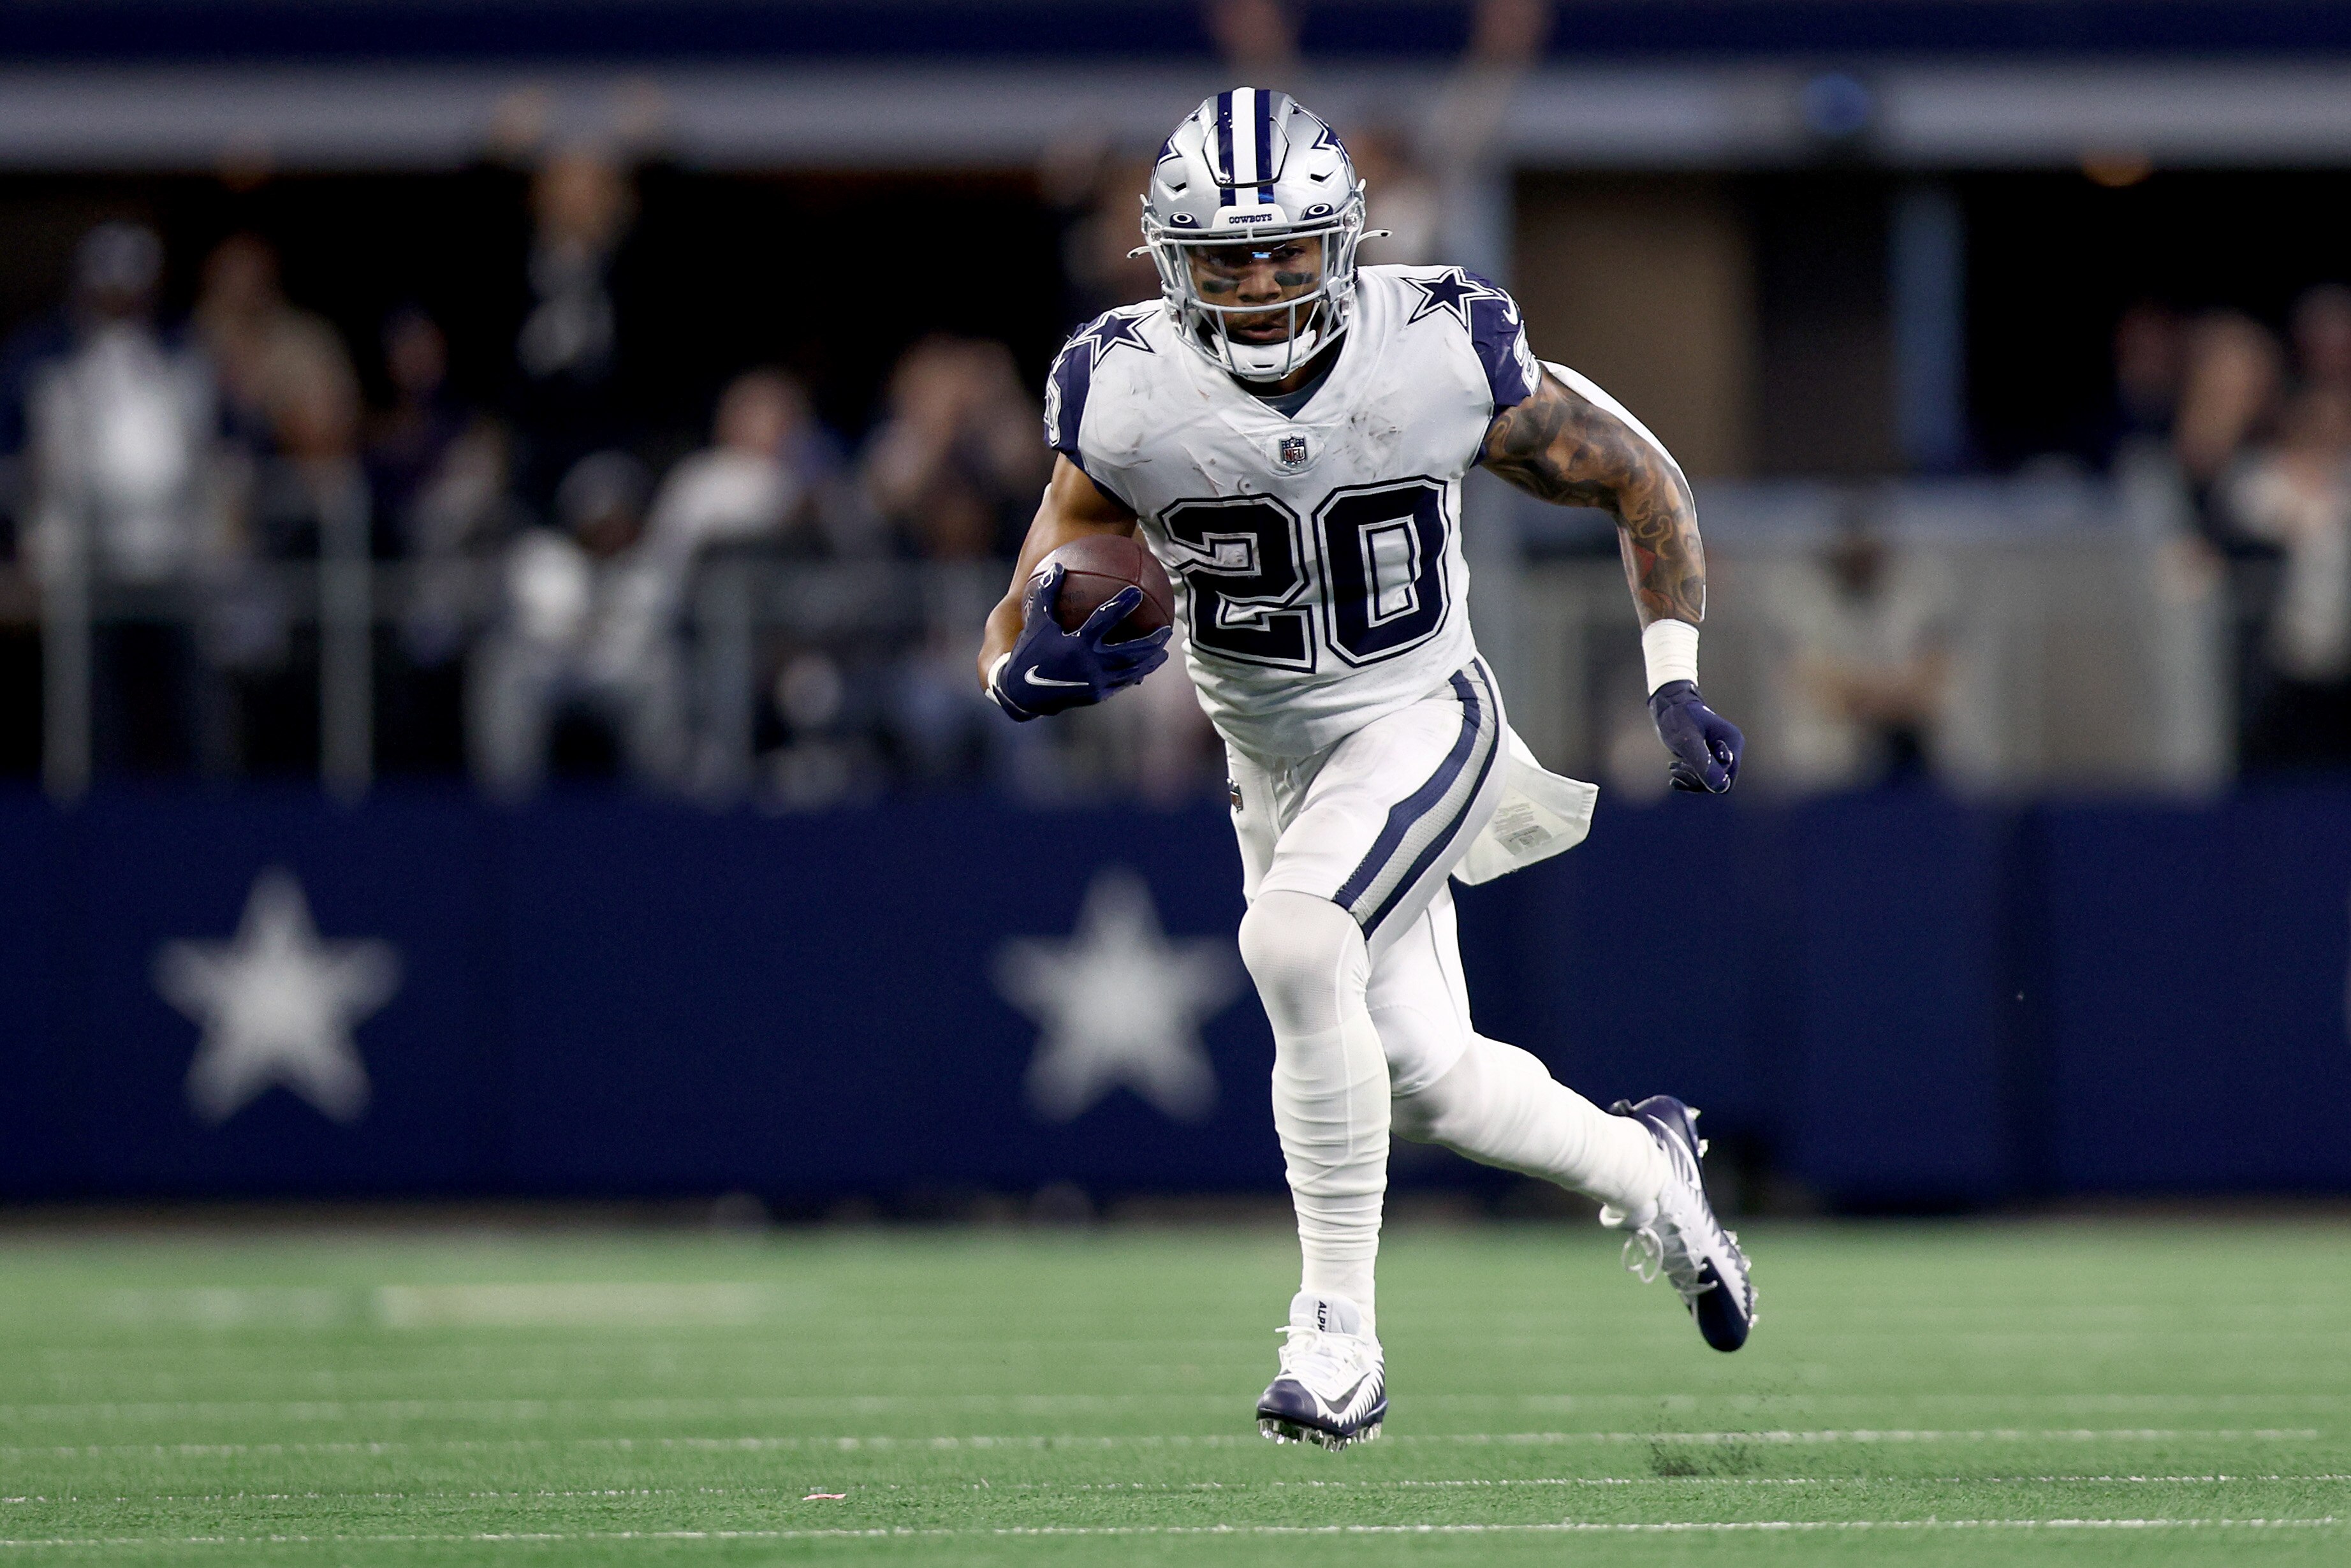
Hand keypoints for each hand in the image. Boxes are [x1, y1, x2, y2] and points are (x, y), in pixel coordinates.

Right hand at [988, 564, 1172, 720]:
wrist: (1022, 693)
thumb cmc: (1030, 651)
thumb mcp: (1036, 621)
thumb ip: (1047, 594)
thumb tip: (1058, 566)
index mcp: (1077, 643)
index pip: (1104, 620)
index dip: (1121, 605)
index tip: (1136, 593)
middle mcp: (1090, 664)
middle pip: (1129, 652)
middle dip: (1151, 641)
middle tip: (1167, 630)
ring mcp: (1096, 682)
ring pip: (1131, 671)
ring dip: (1149, 661)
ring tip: (1164, 653)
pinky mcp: (1097, 695)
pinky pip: (1122, 683)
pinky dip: (1135, 675)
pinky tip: (1144, 669)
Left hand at [1647, 680, 1741, 793]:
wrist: (1669, 705)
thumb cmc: (1678, 717)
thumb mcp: (1688, 741)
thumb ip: (1704, 763)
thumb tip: (1721, 788)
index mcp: (1732, 741)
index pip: (1727, 778)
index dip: (1707, 778)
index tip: (1687, 763)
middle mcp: (1731, 748)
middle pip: (1720, 782)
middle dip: (1697, 781)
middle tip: (1675, 769)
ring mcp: (1721, 753)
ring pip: (1711, 782)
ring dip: (1691, 780)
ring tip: (1672, 768)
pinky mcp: (1710, 757)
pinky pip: (1704, 777)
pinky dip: (1688, 778)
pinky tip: (1673, 775)